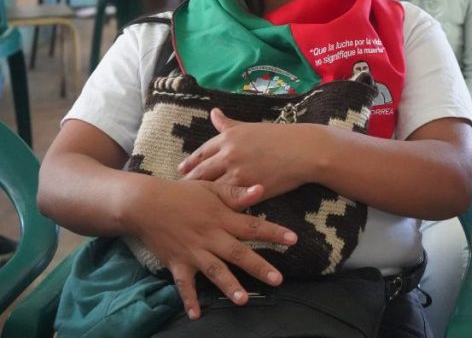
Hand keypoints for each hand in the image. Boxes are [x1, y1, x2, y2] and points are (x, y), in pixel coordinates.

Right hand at [127, 179, 296, 319]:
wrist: (145, 204)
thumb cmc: (181, 194)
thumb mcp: (210, 188)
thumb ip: (236, 193)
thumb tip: (261, 190)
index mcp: (222, 218)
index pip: (253, 226)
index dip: (274, 233)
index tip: (293, 240)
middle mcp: (211, 237)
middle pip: (238, 253)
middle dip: (259, 267)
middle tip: (277, 279)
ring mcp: (194, 252)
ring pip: (215, 271)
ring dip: (229, 286)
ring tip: (243, 300)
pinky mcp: (177, 263)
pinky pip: (183, 284)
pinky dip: (189, 300)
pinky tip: (196, 315)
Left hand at [178, 109, 316, 197]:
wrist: (305, 151)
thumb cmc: (281, 137)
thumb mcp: (252, 127)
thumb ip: (229, 124)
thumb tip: (213, 112)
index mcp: (228, 137)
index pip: (200, 153)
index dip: (189, 164)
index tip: (180, 171)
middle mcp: (228, 154)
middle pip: (200, 173)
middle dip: (187, 184)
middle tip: (177, 193)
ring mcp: (237, 173)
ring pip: (211, 188)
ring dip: (201, 198)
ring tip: (191, 206)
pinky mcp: (248, 189)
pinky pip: (229, 200)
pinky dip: (221, 206)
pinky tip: (213, 212)